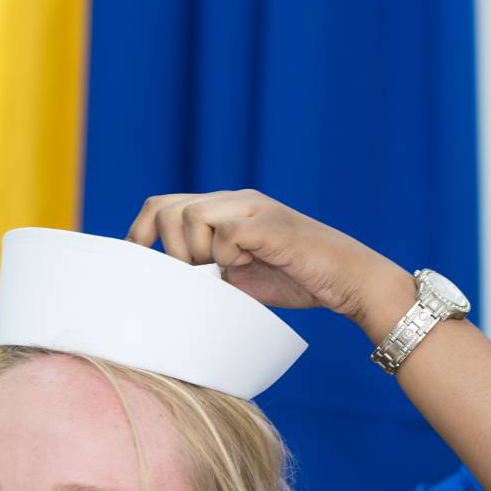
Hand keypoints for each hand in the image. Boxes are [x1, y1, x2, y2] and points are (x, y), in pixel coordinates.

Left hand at [126, 190, 405, 323]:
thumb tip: (167, 290)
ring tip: (224, 272)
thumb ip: (208, 273)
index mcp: (226, 208)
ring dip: (198, 253)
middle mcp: (237, 201)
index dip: (142, 231)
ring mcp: (255, 210)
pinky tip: (247, 266)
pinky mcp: (271, 225)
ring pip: (193, 217)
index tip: (138, 259)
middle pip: (171, 209)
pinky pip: (226, 233)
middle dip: (172, 250)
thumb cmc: (300, 280)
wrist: (352, 280)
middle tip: (197, 276)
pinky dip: (227, 255)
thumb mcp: (241, 277)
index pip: (164, 205)